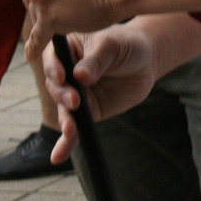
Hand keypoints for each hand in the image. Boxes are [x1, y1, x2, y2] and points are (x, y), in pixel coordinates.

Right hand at [43, 25, 157, 161]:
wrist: (146, 61)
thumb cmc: (127, 44)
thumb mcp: (113, 45)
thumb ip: (96, 60)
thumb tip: (80, 76)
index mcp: (68, 48)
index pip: (53, 57)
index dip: (53, 67)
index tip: (61, 76)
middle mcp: (67, 72)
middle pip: (55, 85)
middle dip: (62, 95)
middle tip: (75, 101)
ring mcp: (77, 93)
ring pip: (63, 109)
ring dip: (65, 119)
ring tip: (70, 129)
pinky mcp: (88, 112)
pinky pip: (75, 128)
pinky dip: (66, 142)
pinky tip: (58, 156)